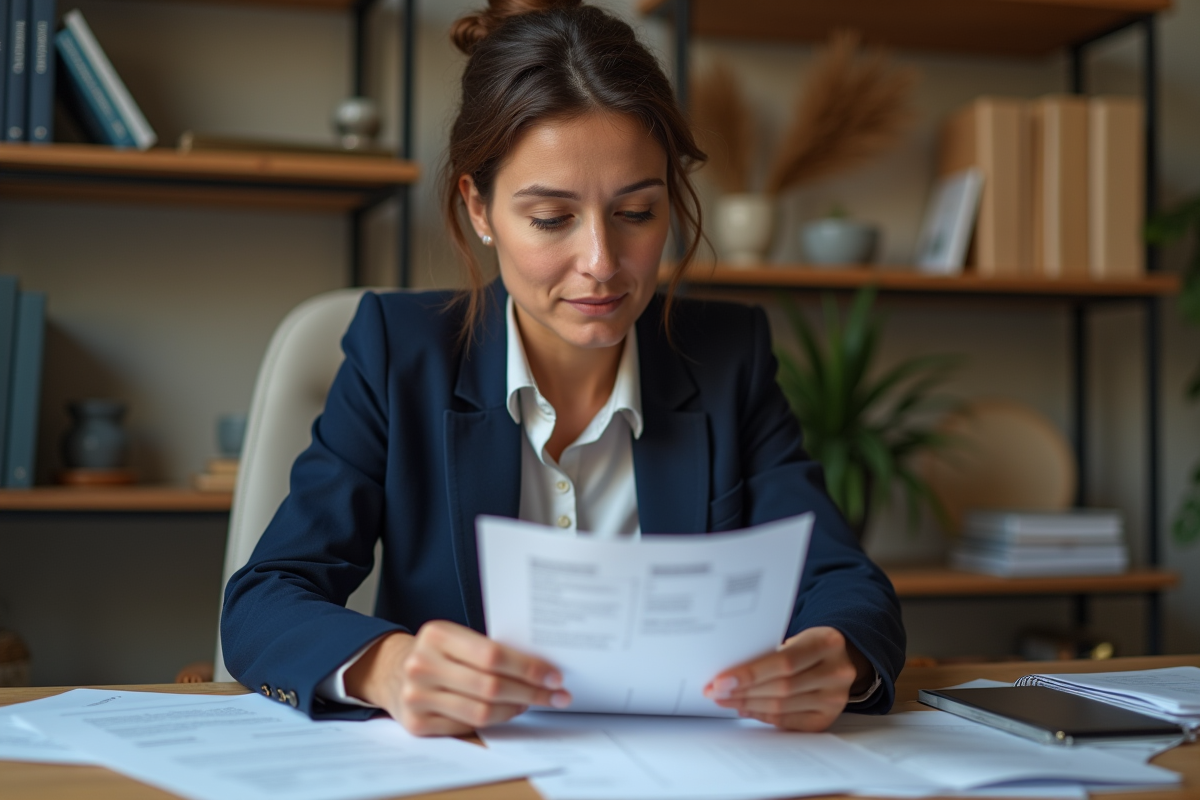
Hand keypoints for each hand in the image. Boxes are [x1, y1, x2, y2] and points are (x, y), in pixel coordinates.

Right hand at [343, 621, 570, 735]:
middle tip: (557, 695)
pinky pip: (468, 726)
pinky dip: (496, 720)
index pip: (492, 655)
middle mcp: (423, 664)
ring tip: (535, 702)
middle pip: (491, 685)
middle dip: (531, 692)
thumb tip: (541, 666)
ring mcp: (416, 696)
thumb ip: (487, 648)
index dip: (527, 668)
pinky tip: (510, 711)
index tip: (554, 675)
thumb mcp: (455, 638)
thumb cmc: (436, 652)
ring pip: (482, 711)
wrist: (390, 670)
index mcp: (436, 634)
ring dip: (517, 709)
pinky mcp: (417, 723)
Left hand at [702, 626, 870, 731]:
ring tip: (725, 700)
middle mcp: (837, 672)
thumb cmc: (809, 645)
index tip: (720, 681)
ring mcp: (835, 698)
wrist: (841, 658)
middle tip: (715, 692)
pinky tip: (745, 708)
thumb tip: (730, 673)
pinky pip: (788, 721)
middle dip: (742, 691)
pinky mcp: (828, 718)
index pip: (783, 662)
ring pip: (782, 707)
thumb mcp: (797, 638)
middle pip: (781, 688)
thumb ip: (770, 653)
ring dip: (748, 704)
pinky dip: (762, 715)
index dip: (749, 673)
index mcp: (827, 643)